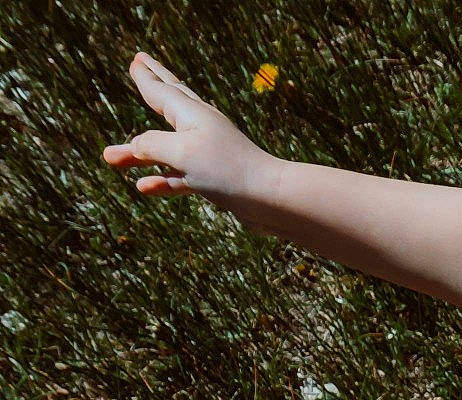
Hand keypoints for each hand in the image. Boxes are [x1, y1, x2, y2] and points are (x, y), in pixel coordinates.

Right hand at [102, 53, 270, 205]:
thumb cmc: (228, 170)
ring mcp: (209, 154)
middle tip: (140, 65)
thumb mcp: (181, 152)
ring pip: (166, 148)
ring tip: (111, 157)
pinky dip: (162, 180)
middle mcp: (201, 129)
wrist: (271, 199)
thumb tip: (134, 146)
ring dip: (139, 154)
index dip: (146, 76)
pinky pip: (180, 177)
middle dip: (153, 85)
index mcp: (193, 114)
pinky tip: (144, 187)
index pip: (162, 90)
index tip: (137, 59)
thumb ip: (151, 145)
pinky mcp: (215, 180)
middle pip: (170, 103)